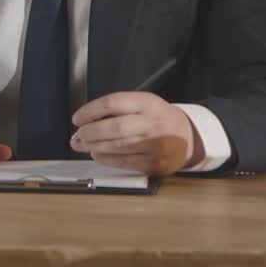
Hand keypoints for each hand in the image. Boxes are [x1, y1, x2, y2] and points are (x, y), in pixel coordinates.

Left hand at [69, 92, 201, 175]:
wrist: (188, 137)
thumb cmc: (159, 118)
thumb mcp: (145, 103)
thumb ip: (121, 108)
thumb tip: (89, 119)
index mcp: (148, 103)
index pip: (113, 103)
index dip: (91, 110)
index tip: (77, 117)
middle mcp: (152, 123)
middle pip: (115, 127)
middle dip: (91, 132)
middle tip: (78, 135)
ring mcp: (154, 145)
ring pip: (118, 146)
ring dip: (94, 147)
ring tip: (81, 145)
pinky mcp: (154, 163)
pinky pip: (124, 162)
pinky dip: (107, 159)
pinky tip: (97, 155)